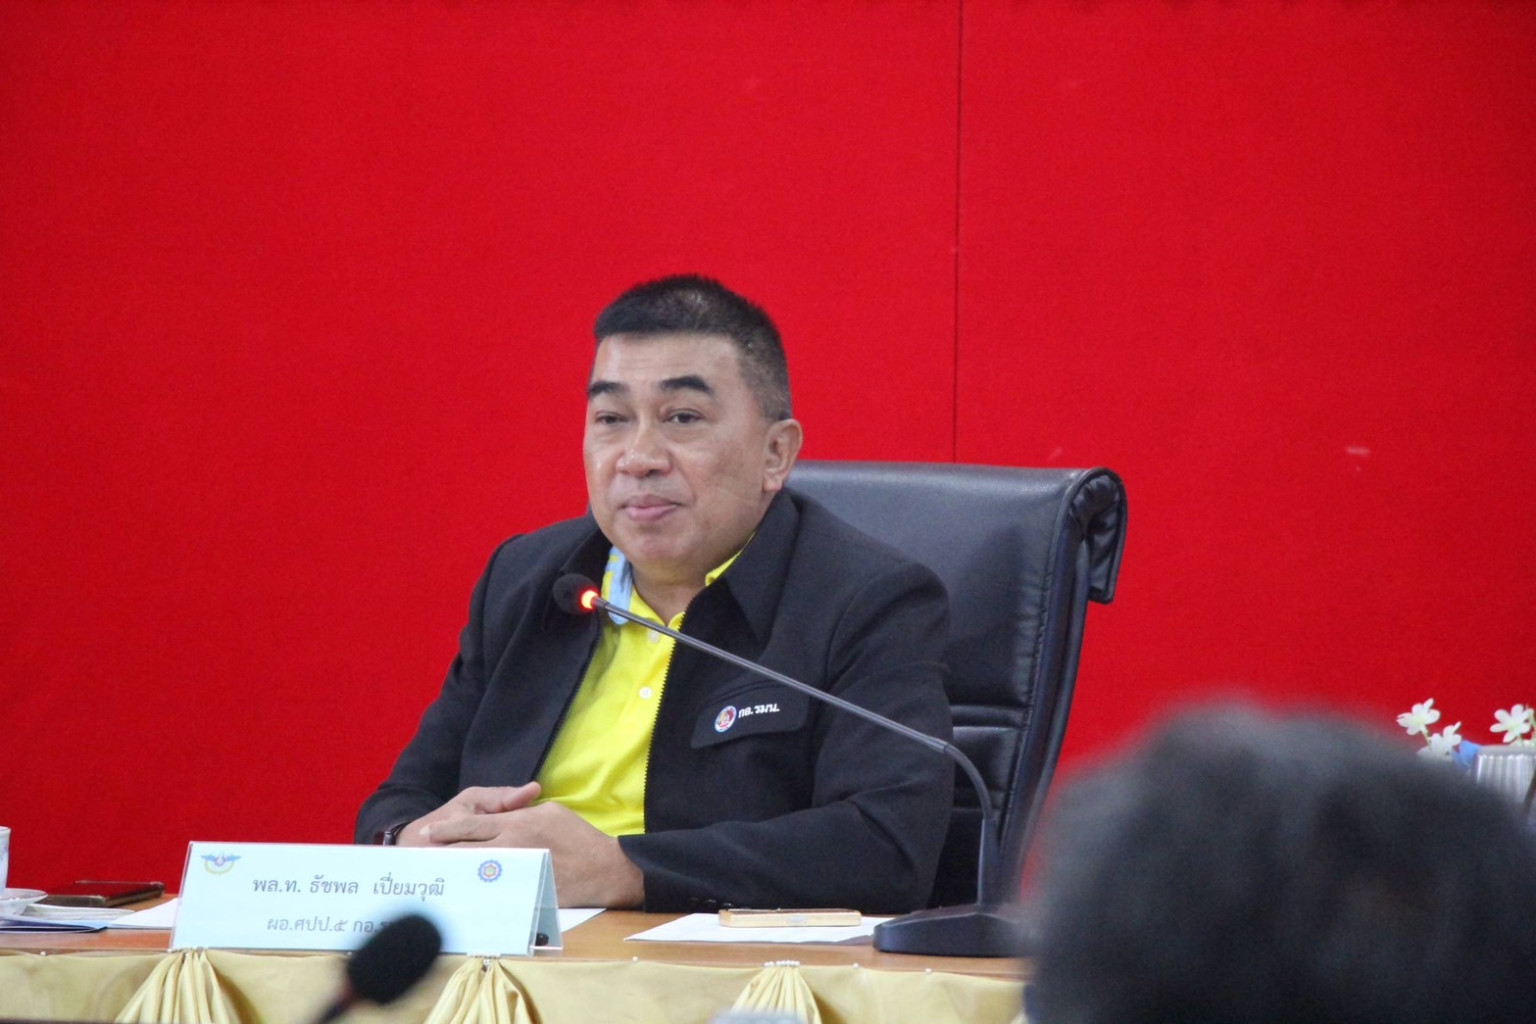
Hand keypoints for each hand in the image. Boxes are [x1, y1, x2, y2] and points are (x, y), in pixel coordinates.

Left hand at [408, 785, 644, 907]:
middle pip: (466, 850)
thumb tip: (505, 819)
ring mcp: (515, 873)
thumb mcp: (552, 812)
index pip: (473, 825)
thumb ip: (522, 813)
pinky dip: (475, 889)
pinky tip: (464, 890)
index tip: (429, 832)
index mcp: (518, 824)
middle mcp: (512, 848)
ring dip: (454, 871)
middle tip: (423, 855)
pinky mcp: (521, 893)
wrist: (604, 869)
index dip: (449, 828)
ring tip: (436, 871)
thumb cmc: (580, 837)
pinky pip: (492, 891)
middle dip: (443, 852)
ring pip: (473, 871)